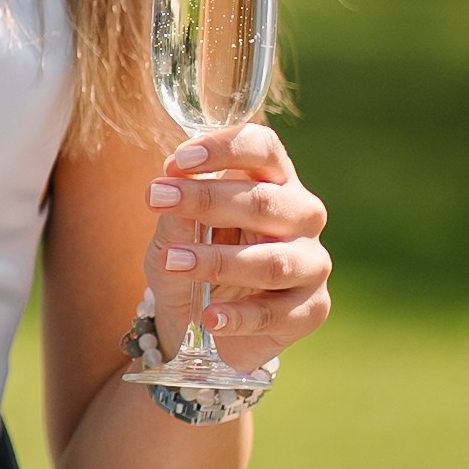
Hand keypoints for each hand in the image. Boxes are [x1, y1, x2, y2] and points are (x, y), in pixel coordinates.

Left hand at [143, 124, 330, 370]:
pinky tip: (208, 317)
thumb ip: (175, 216)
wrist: (204, 320)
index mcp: (273, 180)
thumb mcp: (173, 235)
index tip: (180, 159)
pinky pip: (278, 313)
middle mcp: (301, 215)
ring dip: (218, 262)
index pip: (263, 149)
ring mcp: (311, 262)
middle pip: (265, 201)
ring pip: (272, 261)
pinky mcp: (312, 308)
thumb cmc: (194, 258)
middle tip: (157, 198)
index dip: (225, 148)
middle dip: (207, 199)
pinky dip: (239, 316)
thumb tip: (169, 190)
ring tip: (173, 262)